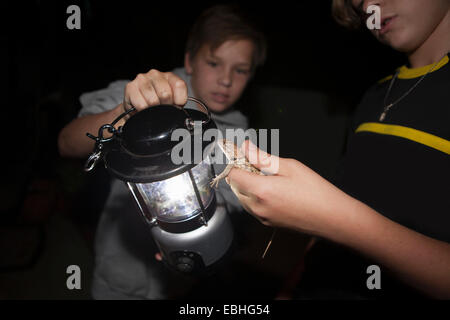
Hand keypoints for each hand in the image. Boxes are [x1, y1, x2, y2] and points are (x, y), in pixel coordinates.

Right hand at [123, 69, 187, 112]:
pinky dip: (143, 111)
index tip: (174, 105)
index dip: (179, 100)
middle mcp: (155, 74)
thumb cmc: (157, 104)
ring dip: (153, 110)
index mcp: (169, 76)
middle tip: (161, 109)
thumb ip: (179, 101)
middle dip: (165, 106)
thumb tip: (178, 109)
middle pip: (165, 94)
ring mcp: (142, 79)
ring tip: (151, 108)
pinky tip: (143, 108)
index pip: (179, 85)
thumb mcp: (172, 102)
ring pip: (153, 100)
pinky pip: (141, 105)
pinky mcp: (130, 87)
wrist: (137, 108)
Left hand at [227, 140, 355, 238]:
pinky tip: (273, 190)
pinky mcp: (268, 223)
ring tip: (268, 177)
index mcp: (260, 190)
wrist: (332, 219)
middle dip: (242, 173)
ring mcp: (261, 217)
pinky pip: (252, 207)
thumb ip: (263, 157)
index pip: (233, 175)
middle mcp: (256, 207)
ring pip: (242, 198)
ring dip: (247, 186)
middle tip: (260, 164)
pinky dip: (255, 197)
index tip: (244, 155)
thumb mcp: (289, 167)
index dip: (235, 162)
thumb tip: (245, 147)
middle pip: (236, 186)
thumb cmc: (314, 190)